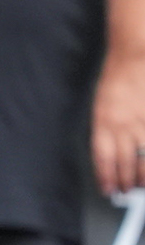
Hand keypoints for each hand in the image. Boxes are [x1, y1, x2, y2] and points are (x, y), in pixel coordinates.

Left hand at [98, 58, 144, 196]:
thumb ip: (106, 131)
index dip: (106, 177)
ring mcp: (143, 122)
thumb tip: (111, 159)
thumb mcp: (103, 105)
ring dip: (143, 176)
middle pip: (125, 162)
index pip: (104, 157)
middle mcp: (124, 124)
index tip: (108, 190)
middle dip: (126, 181)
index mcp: (104, 121)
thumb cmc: (117, 79)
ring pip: (144, 159)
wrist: (134, 54)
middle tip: (128, 191)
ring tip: (141, 185)